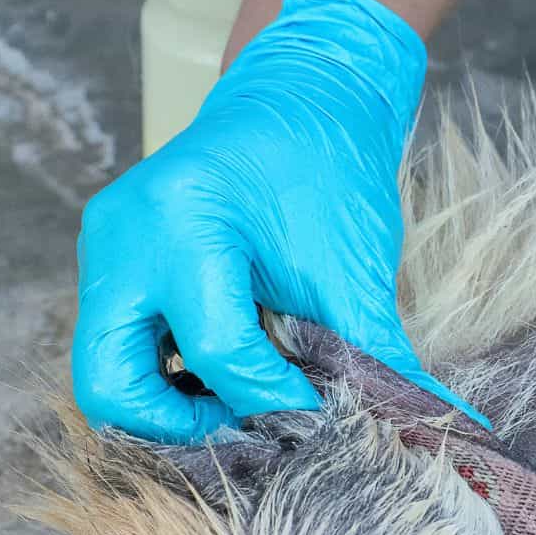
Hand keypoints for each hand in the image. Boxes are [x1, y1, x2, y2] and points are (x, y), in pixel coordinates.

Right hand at [73, 0, 485, 442]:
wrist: (303, 100)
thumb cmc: (332, 172)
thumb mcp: (356, 267)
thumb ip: (381, 355)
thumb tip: (430, 422)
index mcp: (185, 224)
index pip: (219, 351)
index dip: (274, 400)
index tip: (320, 417)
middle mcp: (124, 239)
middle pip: (114, 385)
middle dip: (184, 429)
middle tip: (257, 434)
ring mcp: (106, 252)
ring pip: (106, 377)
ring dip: (170, 412)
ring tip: (246, 412)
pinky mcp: (112, 265)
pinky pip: (121, 350)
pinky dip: (167, 382)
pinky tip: (228, 385)